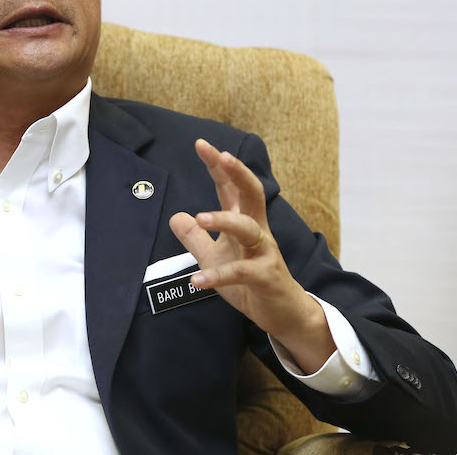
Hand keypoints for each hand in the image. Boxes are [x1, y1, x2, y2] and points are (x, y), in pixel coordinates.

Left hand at [168, 139, 333, 372]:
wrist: (281, 313)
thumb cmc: (249, 281)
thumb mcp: (215, 257)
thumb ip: (195, 238)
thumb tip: (175, 216)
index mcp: (244, 222)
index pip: (230, 188)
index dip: (218, 166)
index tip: (201, 144)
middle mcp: (257, 231)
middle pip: (252, 193)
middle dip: (237, 172)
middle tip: (221, 155)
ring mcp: (264, 252)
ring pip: (248, 228)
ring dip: (224, 220)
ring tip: (199, 217)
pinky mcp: (265, 277)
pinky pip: (242, 272)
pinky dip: (218, 276)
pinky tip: (197, 280)